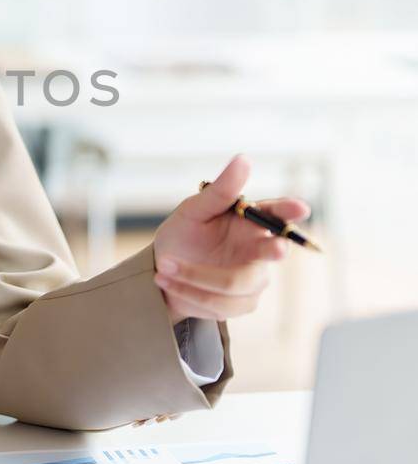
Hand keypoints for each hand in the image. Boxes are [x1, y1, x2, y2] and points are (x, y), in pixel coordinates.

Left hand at [152, 153, 310, 325]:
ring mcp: (254, 278)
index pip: (274, 213)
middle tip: (277, 247)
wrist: (163, 270)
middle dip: (274, 251)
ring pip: (236, 283)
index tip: (300, 208)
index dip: (288, 211)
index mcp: (250, 221)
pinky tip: (169, 282)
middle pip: (272, 253)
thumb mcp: (194, 210)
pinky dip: (190, 293)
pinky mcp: (242, 303)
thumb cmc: (183, 235)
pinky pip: (221, 304)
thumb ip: (220, 191)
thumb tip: (244, 159)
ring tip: (164, 266)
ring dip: (195, 277)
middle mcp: (258, 249)